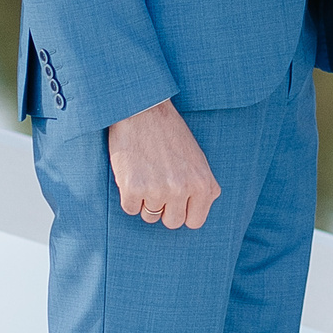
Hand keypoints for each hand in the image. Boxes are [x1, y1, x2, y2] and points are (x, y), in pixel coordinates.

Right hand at [105, 99, 221, 229]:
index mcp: (203, 184)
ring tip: (146, 172)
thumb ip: (199, 187)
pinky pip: (130, 208)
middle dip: (164, 208)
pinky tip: (133, 172)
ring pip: (149, 216)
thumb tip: (193, 216)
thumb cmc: (170, 133)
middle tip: (158, 183)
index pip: (195, 222)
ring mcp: (158, 190)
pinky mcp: (133, 188)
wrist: (143, 109)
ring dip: (146, 200)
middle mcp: (183, 190)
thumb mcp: (197, 159)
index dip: (183, 211)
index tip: (176, 200)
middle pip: (172, 222)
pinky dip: (129, 195)